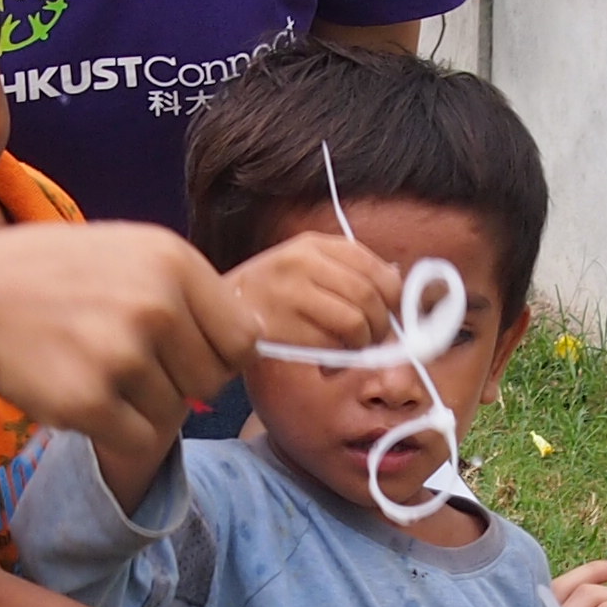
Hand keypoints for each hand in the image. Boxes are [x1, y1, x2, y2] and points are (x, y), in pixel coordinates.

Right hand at [0, 225, 257, 479]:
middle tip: (124, 362)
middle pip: (211, 382)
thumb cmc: (57, 281)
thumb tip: (254, 342)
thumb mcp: (131, 255)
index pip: (242, 339)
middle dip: (177, 383)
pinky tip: (76, 393)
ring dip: (137, 405)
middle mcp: (157, 303)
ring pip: (173, 414)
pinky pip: (137, 440)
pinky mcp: (91, 401)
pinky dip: (112, 431)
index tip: (182, 354)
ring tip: (90, 366)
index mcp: (174, 261)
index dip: (216, 356)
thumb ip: (192, 292)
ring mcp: (123, 353)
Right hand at [225, 229, 401, 356]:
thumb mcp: (305, 270)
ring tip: (349, 351)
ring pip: (356, 322)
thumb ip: (347, 271)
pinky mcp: (279, 325)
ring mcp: (288, 292)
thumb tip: (396, 279)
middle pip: (371, 296)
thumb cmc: (265, 299)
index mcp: (313, 245)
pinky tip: (326, 361)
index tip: (390, 315)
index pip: (377, 268)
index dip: (393, 298)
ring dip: (363, 345)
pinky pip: (330, 345)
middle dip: (382, 326)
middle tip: (372, 341)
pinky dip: (338, 359)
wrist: (209, 317)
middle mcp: (301, 262)